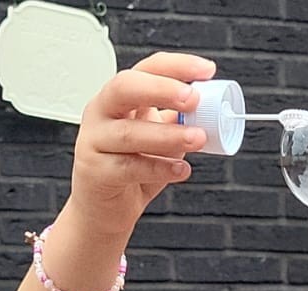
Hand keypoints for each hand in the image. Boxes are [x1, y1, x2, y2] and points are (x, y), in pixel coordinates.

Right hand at [66, 52, 215, 236]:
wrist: (105, 207)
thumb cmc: (134, 164)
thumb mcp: (160, 136)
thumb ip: (179, 121)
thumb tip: (214, 110)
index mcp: (121, 96)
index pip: (146, 69)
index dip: (177, 66)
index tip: (207, 71)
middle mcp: (102, 112)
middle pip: (125, 88)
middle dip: (161, 89)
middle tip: (194, 99)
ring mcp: (94, 140)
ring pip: (129, 132)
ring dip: (169, 135)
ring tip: (198, 138)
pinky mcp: (95, 171)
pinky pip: (129, 167)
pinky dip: (160, 168)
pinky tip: (181, 169)